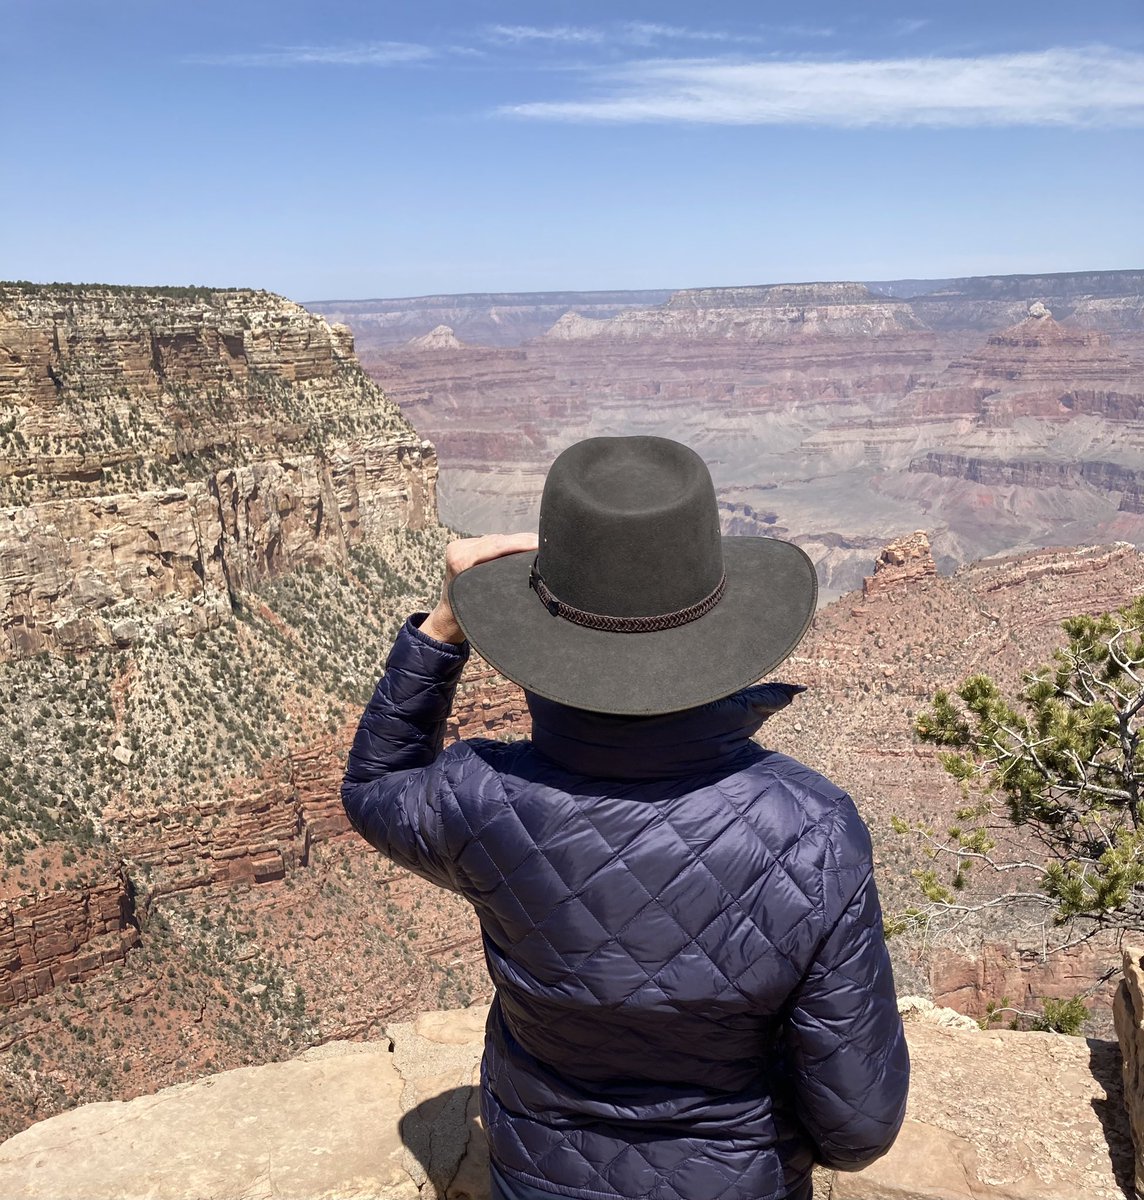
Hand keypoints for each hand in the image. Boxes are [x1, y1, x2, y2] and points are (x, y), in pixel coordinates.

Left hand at [420, 532, 538, 643]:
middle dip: (523, 541)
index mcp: (460, 560)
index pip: (496, 546)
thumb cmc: (466, 615)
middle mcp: (459, 549)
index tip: (540, 544)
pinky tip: (524, 545)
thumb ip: (502, 581)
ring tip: (538, 545)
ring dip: (517, 542)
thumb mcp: (487, 602)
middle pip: (498, 540)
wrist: (448, 616)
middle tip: (545, 544)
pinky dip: (508, 544)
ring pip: (497, 539)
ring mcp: (461, 546)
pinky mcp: (465, 546)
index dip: (521, 543)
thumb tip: (529, 567)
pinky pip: (492, 542)